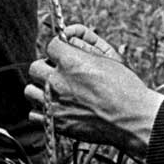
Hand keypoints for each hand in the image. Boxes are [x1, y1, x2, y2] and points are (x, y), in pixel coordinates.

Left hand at [24, 24, 163, 158]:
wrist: (133, 118)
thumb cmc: (126, 88)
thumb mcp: (109, 59)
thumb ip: (85, 48)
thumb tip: (70, 40)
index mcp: (71, 61)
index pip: (50, 45)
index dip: (57, 49)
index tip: (62, 55)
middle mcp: (59, 81)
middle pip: (35, 67)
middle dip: (45, 68)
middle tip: (58, 74)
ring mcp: (55, 103)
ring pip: (30, 91)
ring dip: (41, 90)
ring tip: (54, 92)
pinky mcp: (56, 123)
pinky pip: (34, 114)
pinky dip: (42, 111)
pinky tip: (54, 108)